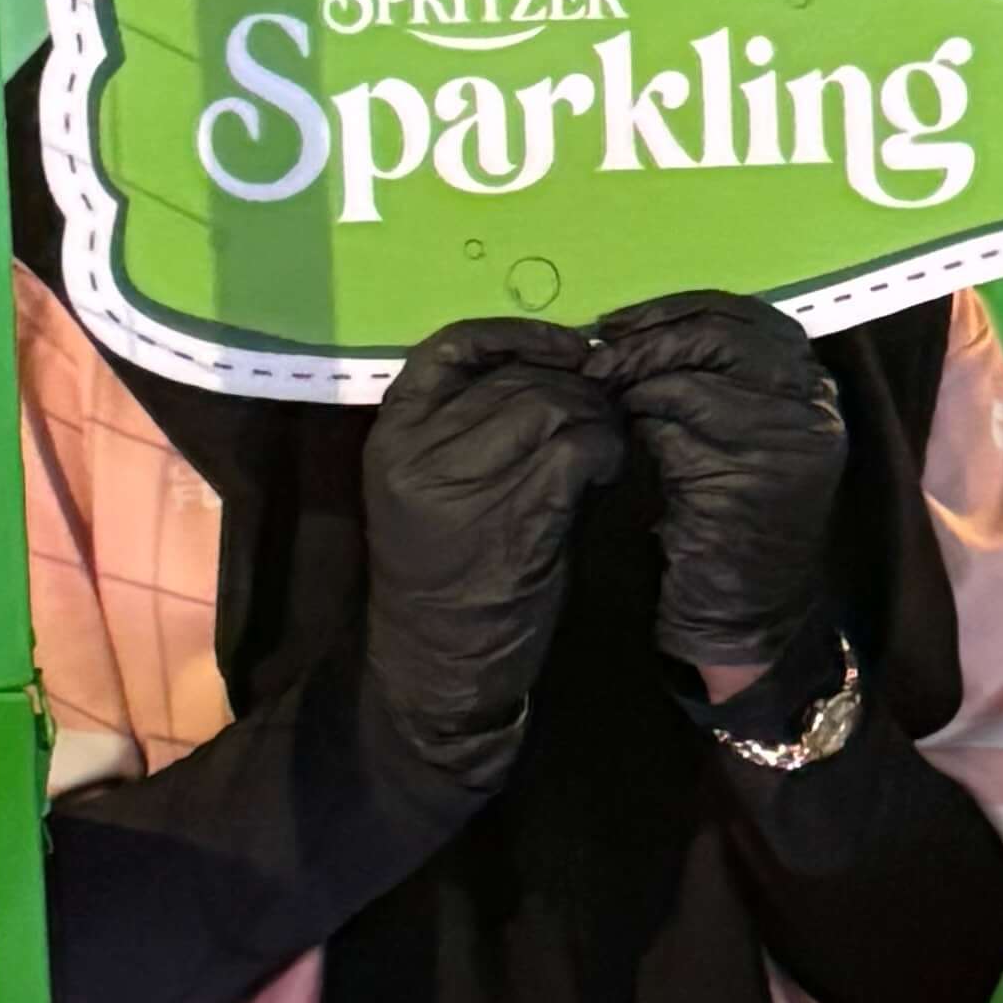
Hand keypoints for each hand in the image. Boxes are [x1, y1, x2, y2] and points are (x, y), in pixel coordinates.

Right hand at [357, 321, 623, 795]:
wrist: (434, 665)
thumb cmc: (444, 572)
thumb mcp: (435, 483)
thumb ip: (477, 424)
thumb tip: (557, 369)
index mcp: (394, 430)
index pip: (454, 345)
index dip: (519, 337)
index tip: (565, 347)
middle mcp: (419, 447)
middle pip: (518, 378)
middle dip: (576, 387)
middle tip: (604, 413)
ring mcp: (462, 482)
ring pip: (553, 406)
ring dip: (597, 419)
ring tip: (607, 447)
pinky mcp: (512, 517)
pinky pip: (576, 451)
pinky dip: (605, 452)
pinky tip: (608, 473)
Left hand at [591, 291, 848, 700]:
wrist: (743, 613)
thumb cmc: (722, 521)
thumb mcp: (728, 430)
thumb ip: (704, 375)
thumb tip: (627, 329)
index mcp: (809, 383)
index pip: (741, 314)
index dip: (673, 311)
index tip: (619, 324)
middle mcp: (812, 402)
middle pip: (719, 335)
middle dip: (647, 341)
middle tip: (598, 359)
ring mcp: (788, 436)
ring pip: (691, 376)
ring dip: (635, 384)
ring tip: (605, 400)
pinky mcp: (753, 471)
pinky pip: (676, 424)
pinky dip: (639, 426)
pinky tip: (623, 443)